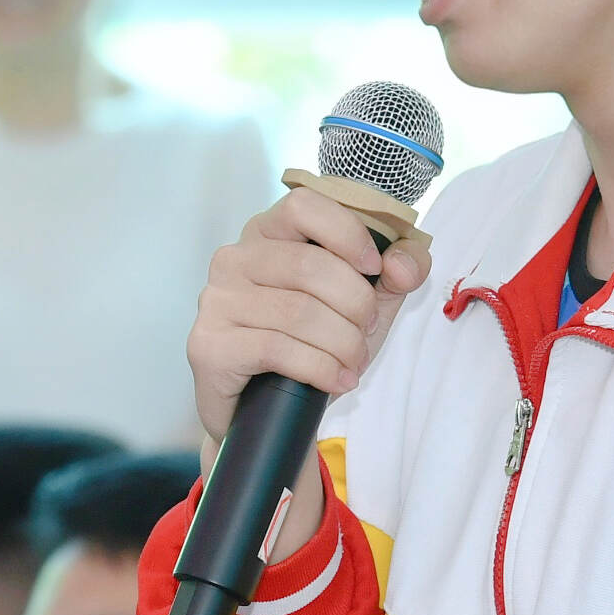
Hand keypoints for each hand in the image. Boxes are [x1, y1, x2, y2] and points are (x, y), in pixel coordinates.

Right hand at [186, 186, 431, 444]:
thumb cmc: (310, 345)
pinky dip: (320, 368)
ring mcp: (217, 301)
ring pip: (298, 312)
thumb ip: (393, 276)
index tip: (374, 268)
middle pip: (309, 265)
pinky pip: (277, 349)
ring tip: (352, 362)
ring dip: (342, 343)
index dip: (347, 233)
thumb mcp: (363, 306)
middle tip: (366, 331)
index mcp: (268, 234)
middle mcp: (234, 259)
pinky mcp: (210, 344)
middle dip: (355, 304)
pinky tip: (337, 381)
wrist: (262, 409)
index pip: (303, 205)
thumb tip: (403, 265)